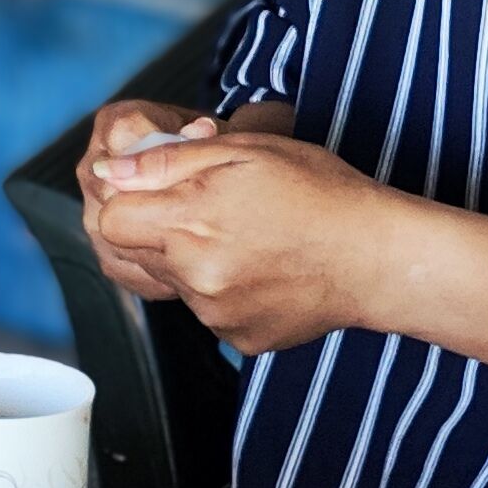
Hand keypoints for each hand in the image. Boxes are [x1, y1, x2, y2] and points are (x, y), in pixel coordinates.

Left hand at [82, 127, 398, 353]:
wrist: (378, 257)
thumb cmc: (320, 192)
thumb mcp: (244, 150)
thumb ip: (167, 161)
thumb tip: (109, 168)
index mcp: (191, 223)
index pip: (110, 221)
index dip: (128, 199)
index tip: (158, 187)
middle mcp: (196, 277)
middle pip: (138, 252)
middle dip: (160, 226)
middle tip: (211, 207)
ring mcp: (217, 314)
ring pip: (174, 281)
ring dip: (194, 257)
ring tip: (247, 236)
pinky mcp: (239, 336)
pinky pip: (209, 310)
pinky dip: (225, 289)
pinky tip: (264, 267)